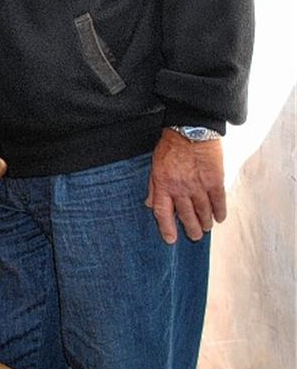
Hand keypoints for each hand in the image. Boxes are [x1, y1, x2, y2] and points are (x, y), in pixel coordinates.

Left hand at [145, 128, 226, 243]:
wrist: (191, 129)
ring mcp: (199, 186)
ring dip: (205, 222)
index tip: (171, 239)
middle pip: (186, 216)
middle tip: (195, 236)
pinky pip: (218, 201)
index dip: (167, 228)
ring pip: (203, 211)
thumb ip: (153, 186)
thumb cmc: (170, 146)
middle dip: (191, 229)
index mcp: (163, 185)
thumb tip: (149, 204)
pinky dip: (220, 211)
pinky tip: (220, 218)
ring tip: (206, 228)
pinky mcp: (215, 181)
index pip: (163, 213)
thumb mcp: (154, 165)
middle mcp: (180, 189)